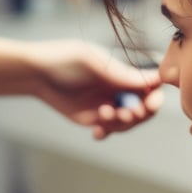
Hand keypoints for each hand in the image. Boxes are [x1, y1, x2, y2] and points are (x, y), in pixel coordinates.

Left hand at [28, 40, 162, 139]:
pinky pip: (109, 129)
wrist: (36, 73)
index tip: (150, 104)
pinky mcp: (93, 118)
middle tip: (126, 113)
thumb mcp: (93, 63)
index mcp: (124, 73)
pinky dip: (107, 132)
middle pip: (144, 107)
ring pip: (128, 121)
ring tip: (102, 114)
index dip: (155, 97)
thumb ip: (120, 74)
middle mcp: (119, 89)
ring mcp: (108, 104)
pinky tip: (97, 133)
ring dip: (121, 123)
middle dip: (139, 114)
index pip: (151, 86)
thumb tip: (152, 81)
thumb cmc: (64, 59)